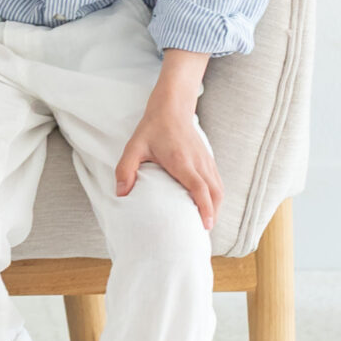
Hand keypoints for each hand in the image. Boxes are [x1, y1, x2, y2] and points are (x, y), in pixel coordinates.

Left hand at [116, 88, 221, 231]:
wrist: (172, 107)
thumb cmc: (153, 128)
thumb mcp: (134, 146)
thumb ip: (125, 169)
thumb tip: (121, 193)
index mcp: (182, 162)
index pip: (200, 188)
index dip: (205, 208)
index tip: (205, 226)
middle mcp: (199, 163)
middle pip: (215, 193)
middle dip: (213, 215)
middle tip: (203, 233)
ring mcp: (206, 161)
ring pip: (219, 189)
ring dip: (216, 207)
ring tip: (205, 224)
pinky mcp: (208, 159)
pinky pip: (217, 182)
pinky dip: (215, 197)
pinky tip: (207, 206)